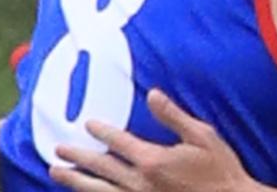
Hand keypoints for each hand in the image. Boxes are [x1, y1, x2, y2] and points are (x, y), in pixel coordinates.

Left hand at [50, 88, 256, 191]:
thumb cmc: (221, 170)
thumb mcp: (203, 136)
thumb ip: (174, 116)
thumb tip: (152, 94)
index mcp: (153, 160)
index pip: (119, 142)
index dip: (102, 131)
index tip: (88, 123)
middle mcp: (140, 183)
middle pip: (102, 167)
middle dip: (78, 157)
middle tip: (59, 150)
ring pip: (100, 190)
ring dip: (76, 181)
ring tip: (56, 173)